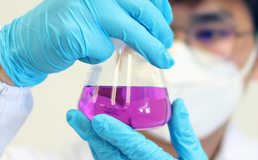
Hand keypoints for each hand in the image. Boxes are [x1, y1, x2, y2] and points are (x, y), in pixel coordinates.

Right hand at [0, 0, 173, 86]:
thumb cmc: (65, 22)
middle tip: (167, 46)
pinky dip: (101, 56)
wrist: (26, 40)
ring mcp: (83, 8)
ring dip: (151, 49)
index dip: (160, 3)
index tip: (166, 20)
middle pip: (142, 9)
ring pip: (131, 31)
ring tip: (163, 61)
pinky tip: (85, 52)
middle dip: (161, 31)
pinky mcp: (75, 32)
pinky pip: (105, 50)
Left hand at [67, 99, 207, 159]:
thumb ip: (184, 133)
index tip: (98, 120)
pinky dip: (101, 151)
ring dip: (92, 142)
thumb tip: (179, 103)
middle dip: (90, 135)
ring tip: (79, 121)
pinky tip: (94, 137)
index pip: (135, 148)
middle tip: (73, 116)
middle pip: (109, 156)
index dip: (116, 134)